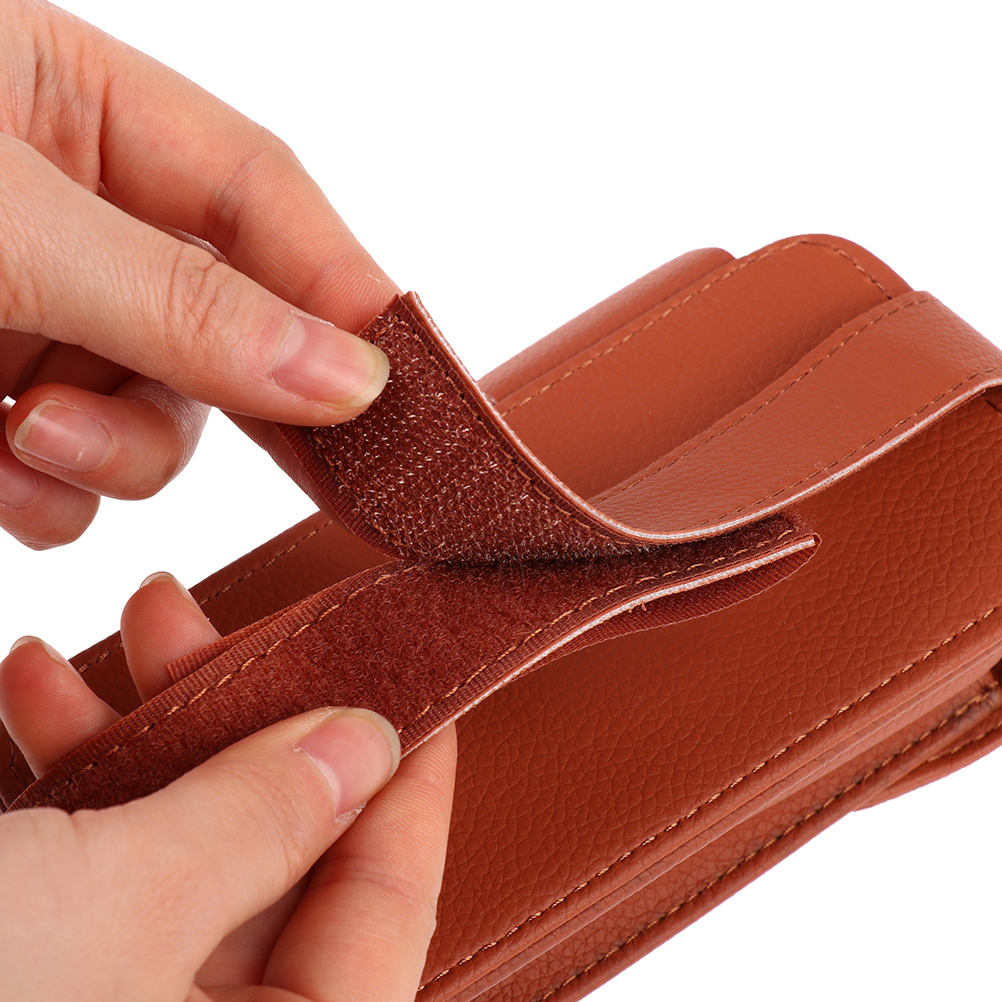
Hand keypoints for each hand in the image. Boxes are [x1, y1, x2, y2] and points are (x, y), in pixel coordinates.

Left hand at [0, 0, 396, 548]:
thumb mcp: (1, 234)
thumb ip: (179, 303)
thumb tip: (349, 375)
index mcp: (70, 104)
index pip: (258, 190)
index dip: (335, 283)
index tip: (396, 379)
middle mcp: (62, 211)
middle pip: (219, 323)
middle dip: (210, 396)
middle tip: (221, 450)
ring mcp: (26, 312)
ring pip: (153, 413)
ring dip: (109, 453)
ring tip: (24, 444)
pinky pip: (70, 473)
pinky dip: (46, 498)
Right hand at [0, 572, 455, 1000]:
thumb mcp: (125, 901)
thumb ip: (260, 823)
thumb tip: (366, 743)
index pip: (390, 913)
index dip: (415, 789)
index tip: (425, 688)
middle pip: (281, 867)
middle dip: (250, 722)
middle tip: (239, 625)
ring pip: (186, 854)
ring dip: (152, 724)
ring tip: (139, 620)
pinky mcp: (61, 977)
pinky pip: (108, 875)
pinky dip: (82, 779)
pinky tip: (40, 687)